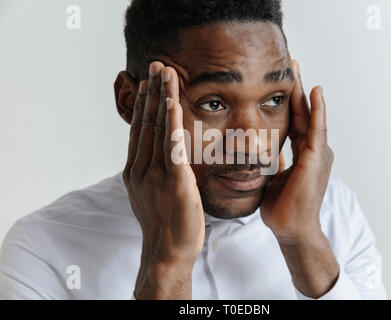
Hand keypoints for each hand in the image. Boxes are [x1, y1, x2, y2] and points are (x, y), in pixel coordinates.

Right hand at [122, 62, 203, 298]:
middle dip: (152, 92)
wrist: (167, 251)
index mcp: (135, 170)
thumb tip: (155, 155)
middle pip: (146, 123)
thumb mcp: (151, 193)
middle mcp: (141, 169)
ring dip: (162, 98)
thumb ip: (151, 170)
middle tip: (157, 65)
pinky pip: (173, 147)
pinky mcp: (174, 182)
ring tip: (165, 74)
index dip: (145, 104)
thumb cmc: (164, 223)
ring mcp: (155, 175)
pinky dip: (172, 123)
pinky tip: (173, 104)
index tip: (149, 82)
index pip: (140, 130)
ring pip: (157, 129)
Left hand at [260, 59, 337, 297]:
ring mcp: (317, 155)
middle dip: (296, 89)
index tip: (280, 81)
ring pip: (311, 116)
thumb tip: (262, 155)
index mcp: (302, 154)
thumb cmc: (282, 207)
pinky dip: (317, 111)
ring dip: (305, 92)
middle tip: (290, 64)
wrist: (291, 229)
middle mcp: (312, 151)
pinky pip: (316, 130)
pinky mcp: (317, 160)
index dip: (288, 100)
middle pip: (304, 113)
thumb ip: (273, 164)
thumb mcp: (274, 178)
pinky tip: (314, 91)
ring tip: (299, 69)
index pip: (295, 120)